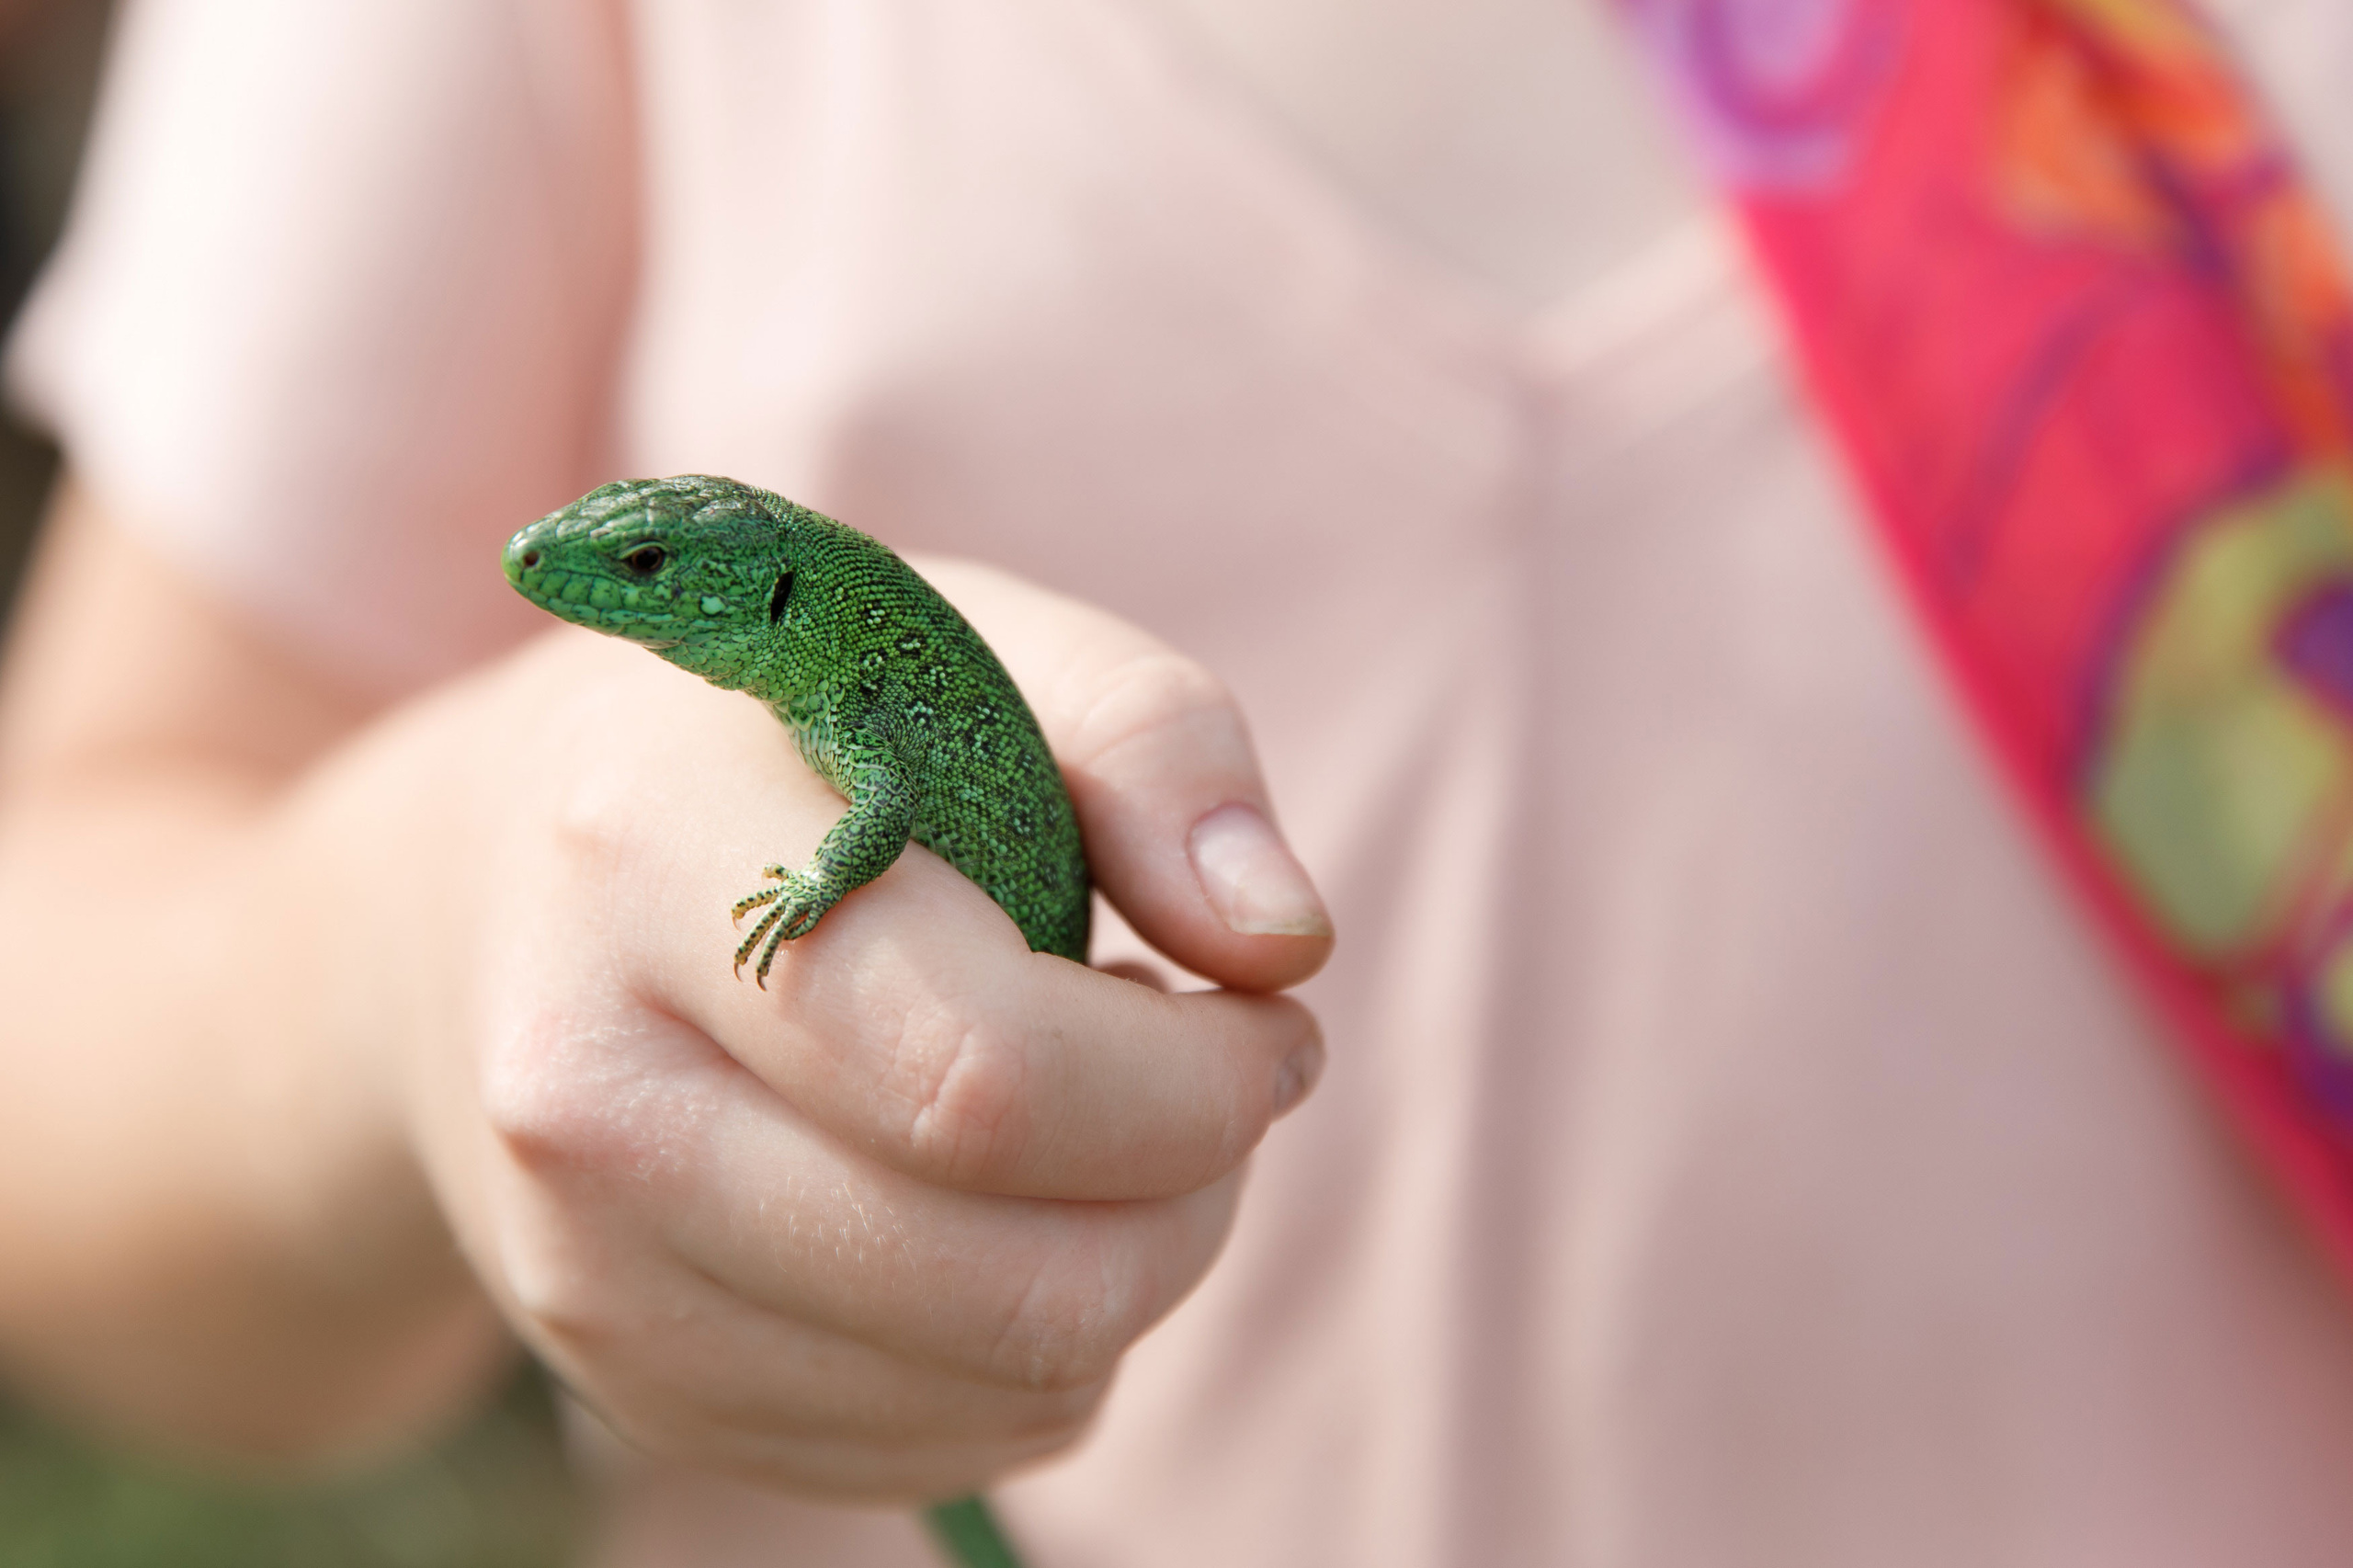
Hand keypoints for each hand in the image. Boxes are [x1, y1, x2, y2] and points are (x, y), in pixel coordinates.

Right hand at [395, 565, 1330, 1499]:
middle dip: (1194, 1193)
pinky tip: (1000, 1212)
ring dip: (1132, 1273)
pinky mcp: (625, 1387)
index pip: (989, 1077)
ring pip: (998, 1389)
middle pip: (1013, 1279)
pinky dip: (1038, 1354)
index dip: (1197, 1083)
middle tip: (1215, 1081)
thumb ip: (1150, 743)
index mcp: (655, 863)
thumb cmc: (768, 750)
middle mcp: (585, 1102)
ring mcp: (584, 1277)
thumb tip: (1285, 943)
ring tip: (1103, 1134)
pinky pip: (938, 1450)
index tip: (1266, 1016)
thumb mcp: (954, 648)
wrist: (477, 891)